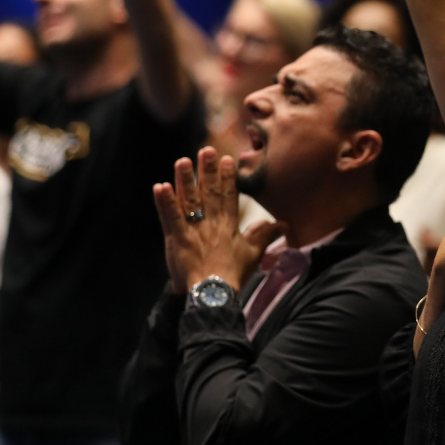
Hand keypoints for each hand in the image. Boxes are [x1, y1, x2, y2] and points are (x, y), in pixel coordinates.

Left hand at [152, 146, 284, 293]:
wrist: (214, 293)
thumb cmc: (234, 274)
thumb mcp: (254, 253)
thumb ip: (266, 235)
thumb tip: (285, 224)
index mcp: (229, 225)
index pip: (229, 195)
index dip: (227, 177)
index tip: (226, 159)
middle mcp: (212, 223)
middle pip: (209, 192)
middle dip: (208, 170)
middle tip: (206, 150)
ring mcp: (193, 229)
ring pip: (189, 200)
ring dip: (185, 179)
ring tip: (183, 161)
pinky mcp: (177, 238)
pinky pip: (169, 216)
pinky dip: (164, 202)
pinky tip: (160, 186)